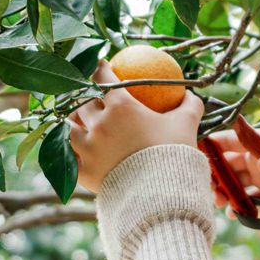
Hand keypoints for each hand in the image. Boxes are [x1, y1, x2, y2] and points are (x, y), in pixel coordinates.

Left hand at [69, 59, 203, 193]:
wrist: (162, 195)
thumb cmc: (175, 155)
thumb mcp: (187, 125)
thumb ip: (189, 105)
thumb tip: (189, 94)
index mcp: (121, 107)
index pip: (103, 79)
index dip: (100, 68)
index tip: (101, 64)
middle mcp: (99, 124)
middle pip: (83, 101)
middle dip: (84, 92)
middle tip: (88, 90)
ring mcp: (88, 149)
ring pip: (70, 127)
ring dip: (72, 120)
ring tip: (75, 119)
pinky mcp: (84, 173)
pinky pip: (70, 158)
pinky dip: (70, 151)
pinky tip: (72, 149)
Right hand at [203, 127, 259, 218]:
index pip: (231, 139)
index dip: (213, 144)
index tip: (198, 153)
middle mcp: (256, 160)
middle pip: (226, 165)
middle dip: (214, 174)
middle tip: (209, 186)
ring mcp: (258, 179)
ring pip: (232, 185)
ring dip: (223, 193)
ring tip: (219, 202)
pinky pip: (245, 203)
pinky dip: (238, 208)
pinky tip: (235, 214)